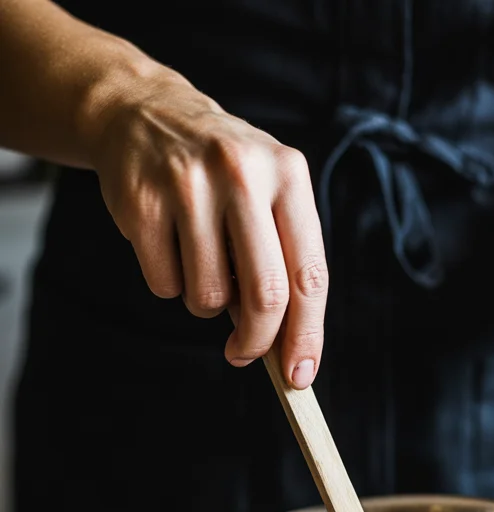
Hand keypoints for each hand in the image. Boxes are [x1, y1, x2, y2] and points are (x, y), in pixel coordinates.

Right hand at [90, 67, 326, 381]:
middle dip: (257, 342)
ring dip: (206, 303)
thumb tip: (285, 350)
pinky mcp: (142, 201)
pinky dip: (169, 282)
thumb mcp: (266, 196)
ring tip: (201, 263)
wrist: (145, 113)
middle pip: (266, 295)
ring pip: (210, 297)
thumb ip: (283, 262)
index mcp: (288, 174)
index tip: (300, 375)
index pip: (309, 275)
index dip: (307, 335)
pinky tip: (168, 244)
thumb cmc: (222, 176)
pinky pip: (165, 284)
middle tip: (244, 353)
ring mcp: (188, 184)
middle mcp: (242, 173)